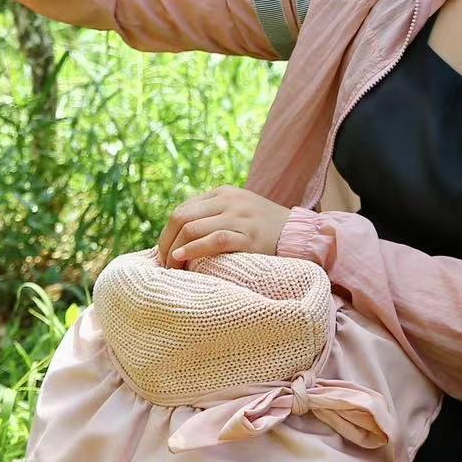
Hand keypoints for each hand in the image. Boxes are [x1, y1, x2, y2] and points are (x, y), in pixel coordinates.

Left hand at [156, 186, 291, 265]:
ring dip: (175, 251)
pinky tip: (183, 259)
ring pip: (192, 228)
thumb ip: (214, 215)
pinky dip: (194, 250)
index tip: (164, 253)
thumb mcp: (238, 211)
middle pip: (181, 217)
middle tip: (163, 264)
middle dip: (166, 242)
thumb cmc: (264, 229)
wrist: (298, 235)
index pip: (182, 209)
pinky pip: (214, 241)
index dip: (167, 233)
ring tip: (172, 268)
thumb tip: (179, 238)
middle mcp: (229, 201)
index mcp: (223, 193)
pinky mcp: (249, 236)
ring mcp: (239, 217)